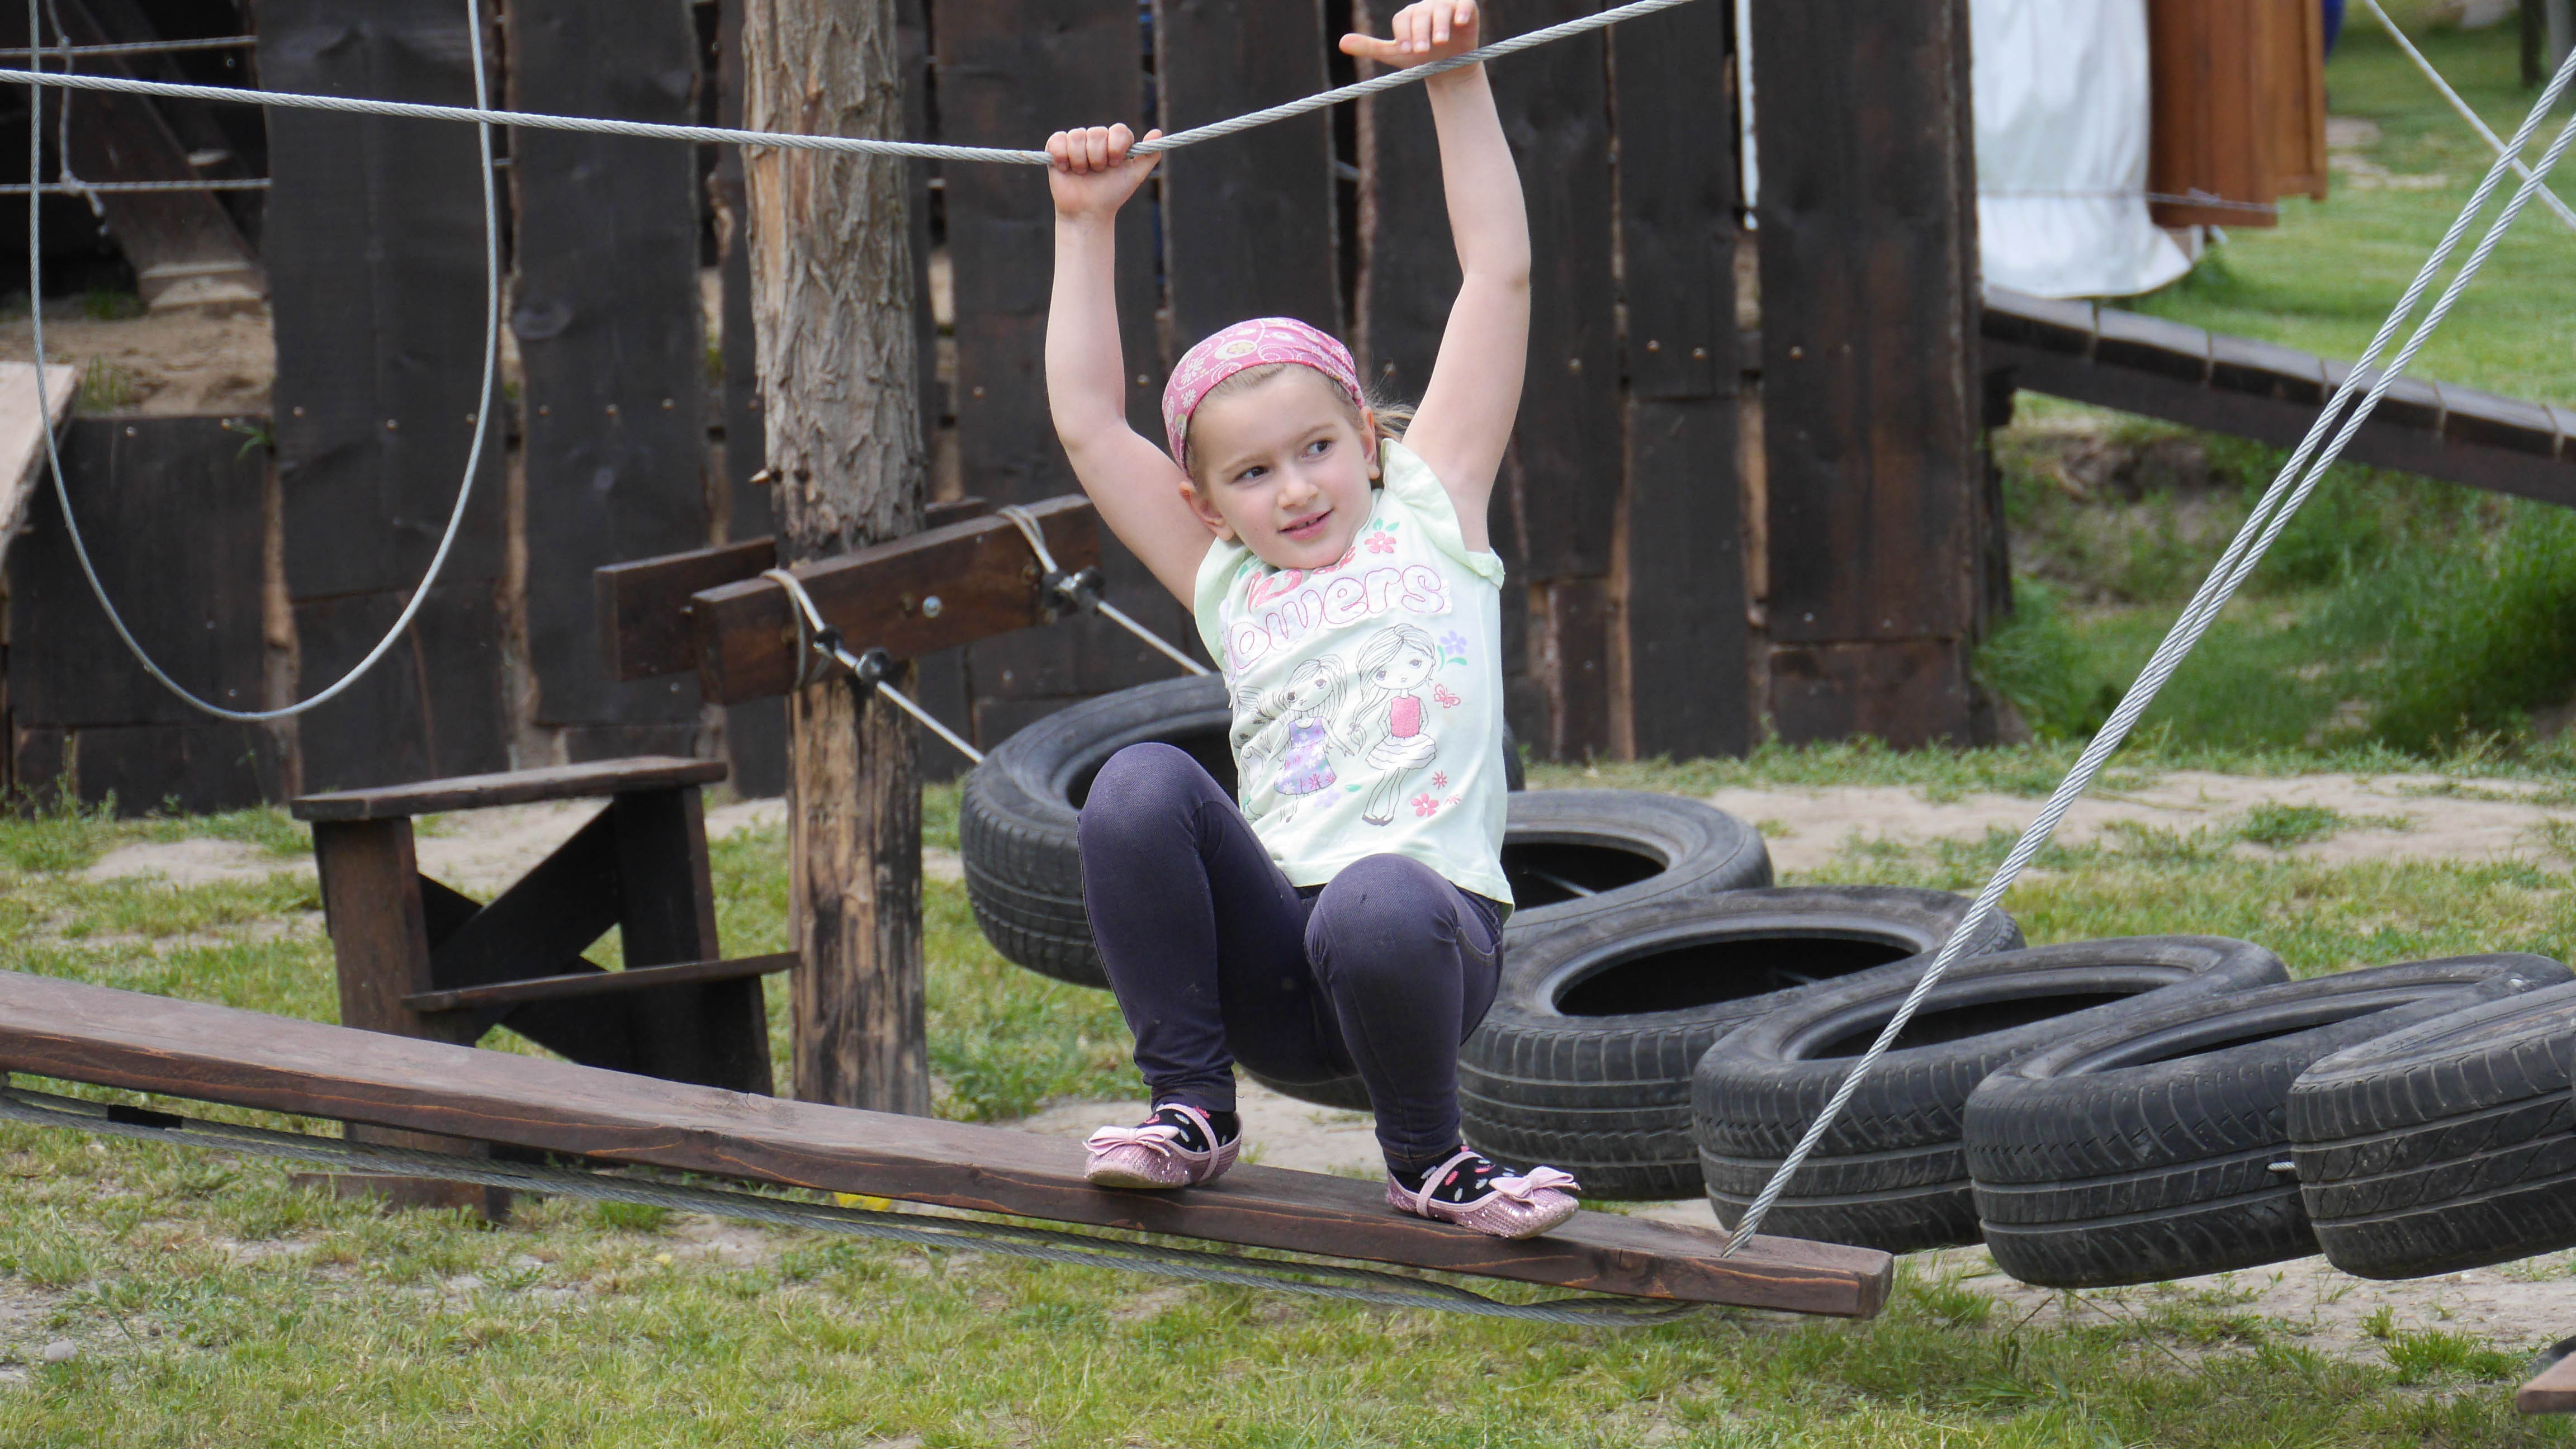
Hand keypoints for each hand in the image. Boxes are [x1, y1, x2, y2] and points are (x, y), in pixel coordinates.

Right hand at [1047, 124, 1159, 222]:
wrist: (1087, 212)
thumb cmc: (1111, 195)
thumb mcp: (1134, 176)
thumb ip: (1148, 155)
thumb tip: (1158, 132)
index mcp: (1115, 142)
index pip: (1118, 130)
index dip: (1116, 146)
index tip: (1114, 164)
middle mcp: (1096, 139)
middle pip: (1096, 132)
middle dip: (1097, 157)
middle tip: (1097, 172)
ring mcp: (1076, 142)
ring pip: (1076, 135)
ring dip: (1080, 159)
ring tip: (1082, 174)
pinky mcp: (1056, 148)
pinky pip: (1057, 139)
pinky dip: (1061, 155)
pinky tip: (1066, 169)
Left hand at [1338, 0, 1480, 68]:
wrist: (1448, 67)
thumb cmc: (1420, 58)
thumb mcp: (1394, 54)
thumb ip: (1369, 47)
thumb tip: (1340, 42)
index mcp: (1408, 15)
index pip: (1403, 19)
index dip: (1404, 34)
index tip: (1405, 50)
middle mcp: (1426, 7)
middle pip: (1421, 15)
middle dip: (1420, 33)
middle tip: (1420, 51)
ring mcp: (1446, 6)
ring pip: (1441, 10)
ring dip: (1440, 26)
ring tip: (1439, 42)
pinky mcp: (1465, 9)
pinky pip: (1465, 3)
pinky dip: (1463, 10)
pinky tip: (1460, 21)